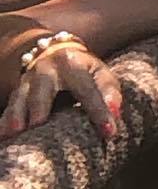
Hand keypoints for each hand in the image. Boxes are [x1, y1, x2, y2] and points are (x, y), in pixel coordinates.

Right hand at [0, 44, 122, 139]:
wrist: (57, 53)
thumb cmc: (85, 70)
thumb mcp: (101, 74)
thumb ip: (109, 91)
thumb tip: (115, 112)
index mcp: (74, 64)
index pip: (87, 90)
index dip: (99, 111)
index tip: (109, 132)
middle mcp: (46, 69)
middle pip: (41, 88)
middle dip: (39, 106)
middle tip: (37, 125)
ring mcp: (28, 79)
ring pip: (20, 96)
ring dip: (17, 114)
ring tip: (15, 132)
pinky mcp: (18, 90)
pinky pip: (10, 105)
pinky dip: (4, 121)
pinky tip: (3, 136)